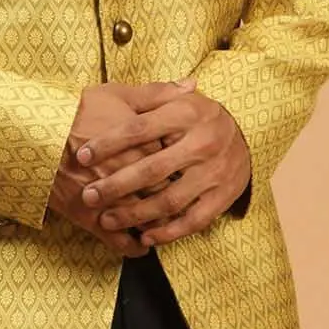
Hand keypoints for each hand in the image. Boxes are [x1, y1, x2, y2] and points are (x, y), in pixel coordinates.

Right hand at [47, 78, 196, 256]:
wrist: (33, 133)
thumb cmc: (76, 110)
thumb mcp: (117, 93)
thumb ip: (157, 92)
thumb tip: (192, 85)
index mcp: (145, 144)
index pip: (179, 161)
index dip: (187, 165)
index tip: (190, 165)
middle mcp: (133, 174)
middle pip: (168, 192)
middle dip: (177, 195)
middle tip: (181, 195)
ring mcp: (114, 199)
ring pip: (148, 220)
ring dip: (158, 222)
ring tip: (162, 219)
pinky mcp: (92, 219)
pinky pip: (122, 242)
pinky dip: (135, 245)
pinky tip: (142, 243)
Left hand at [75, 91, 250, 246]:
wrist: (247, 136)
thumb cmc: (199, 116)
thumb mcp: (178, 99)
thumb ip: (151, 95)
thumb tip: (119, 92)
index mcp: (185, 114)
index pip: (139, 129)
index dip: (108, 143)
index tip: (81, 155)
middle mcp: (201, 143)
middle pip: (152, 169)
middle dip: (116, 185)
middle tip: (89, 196)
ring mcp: (213, 172)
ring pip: (169, 200)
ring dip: (135, 214)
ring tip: (107, 220)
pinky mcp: (222, 197)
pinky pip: (193, 220)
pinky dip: (168, 232)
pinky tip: (144, 236)